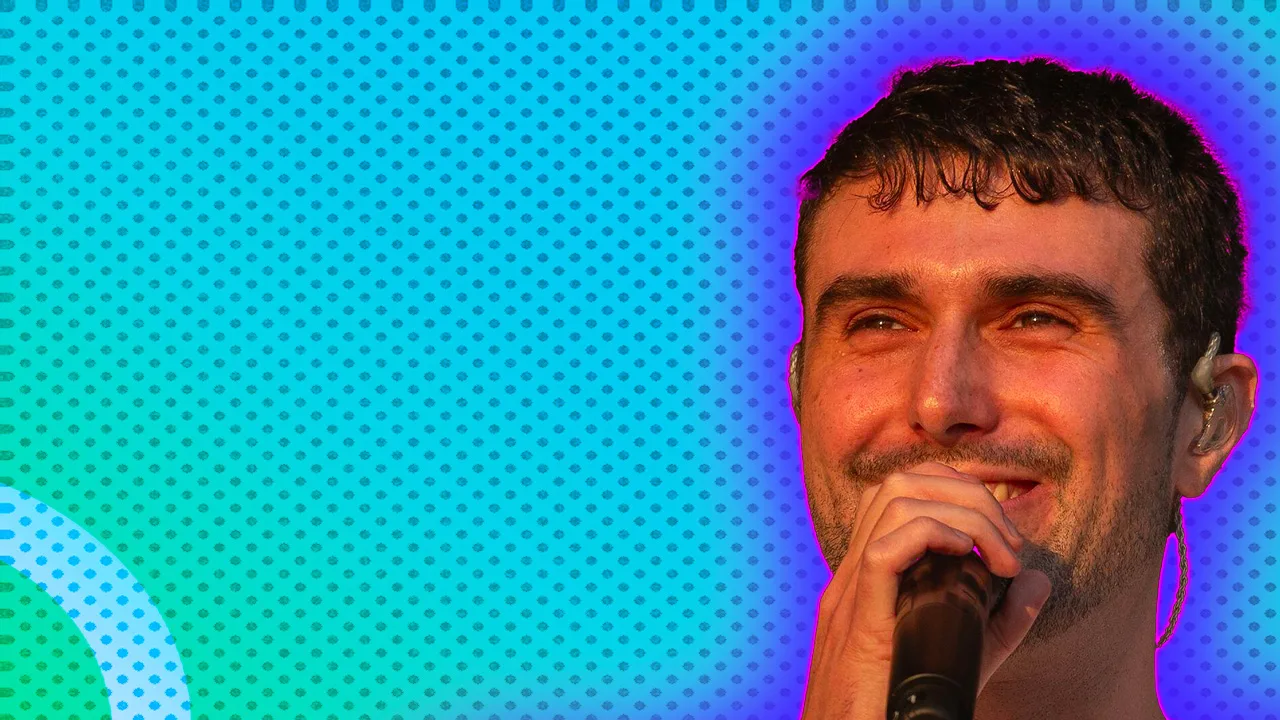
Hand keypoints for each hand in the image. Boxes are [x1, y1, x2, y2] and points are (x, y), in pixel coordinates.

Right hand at [800, 461, 1052, 719]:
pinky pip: (883, 549)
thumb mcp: (962, 656)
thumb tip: (1037, 577)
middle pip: (899, 482)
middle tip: (1010, 543)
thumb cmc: (900, 711)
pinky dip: (934, 535)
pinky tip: (968, 558)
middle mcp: (851, 575)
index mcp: (865, 578)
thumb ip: (1000, 618)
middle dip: (967, 493)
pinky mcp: (856, 622)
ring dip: (963, 513)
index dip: (955, 491)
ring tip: (1001, 554)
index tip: (1000, 533)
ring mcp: (849, 594)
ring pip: (894, 500)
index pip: (899, 494)